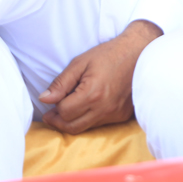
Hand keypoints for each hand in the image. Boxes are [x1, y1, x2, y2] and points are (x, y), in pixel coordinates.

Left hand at [39, 19, 160, 133]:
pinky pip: (99, 124)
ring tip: (64, 110)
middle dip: (58, 121)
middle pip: (72, 127)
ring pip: (85, 128)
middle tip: (50, 114)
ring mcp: (114, 114)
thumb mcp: (80, 63)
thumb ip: (61, 83)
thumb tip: (44, 99)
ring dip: (72, 122)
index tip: (49, 101)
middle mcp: (104, 109)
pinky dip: (87, 119)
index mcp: (92, 94)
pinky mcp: (121, 116)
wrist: (138, 53)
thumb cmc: (107, 55)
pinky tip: (84, 107)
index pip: (64, 112)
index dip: (54, 107)